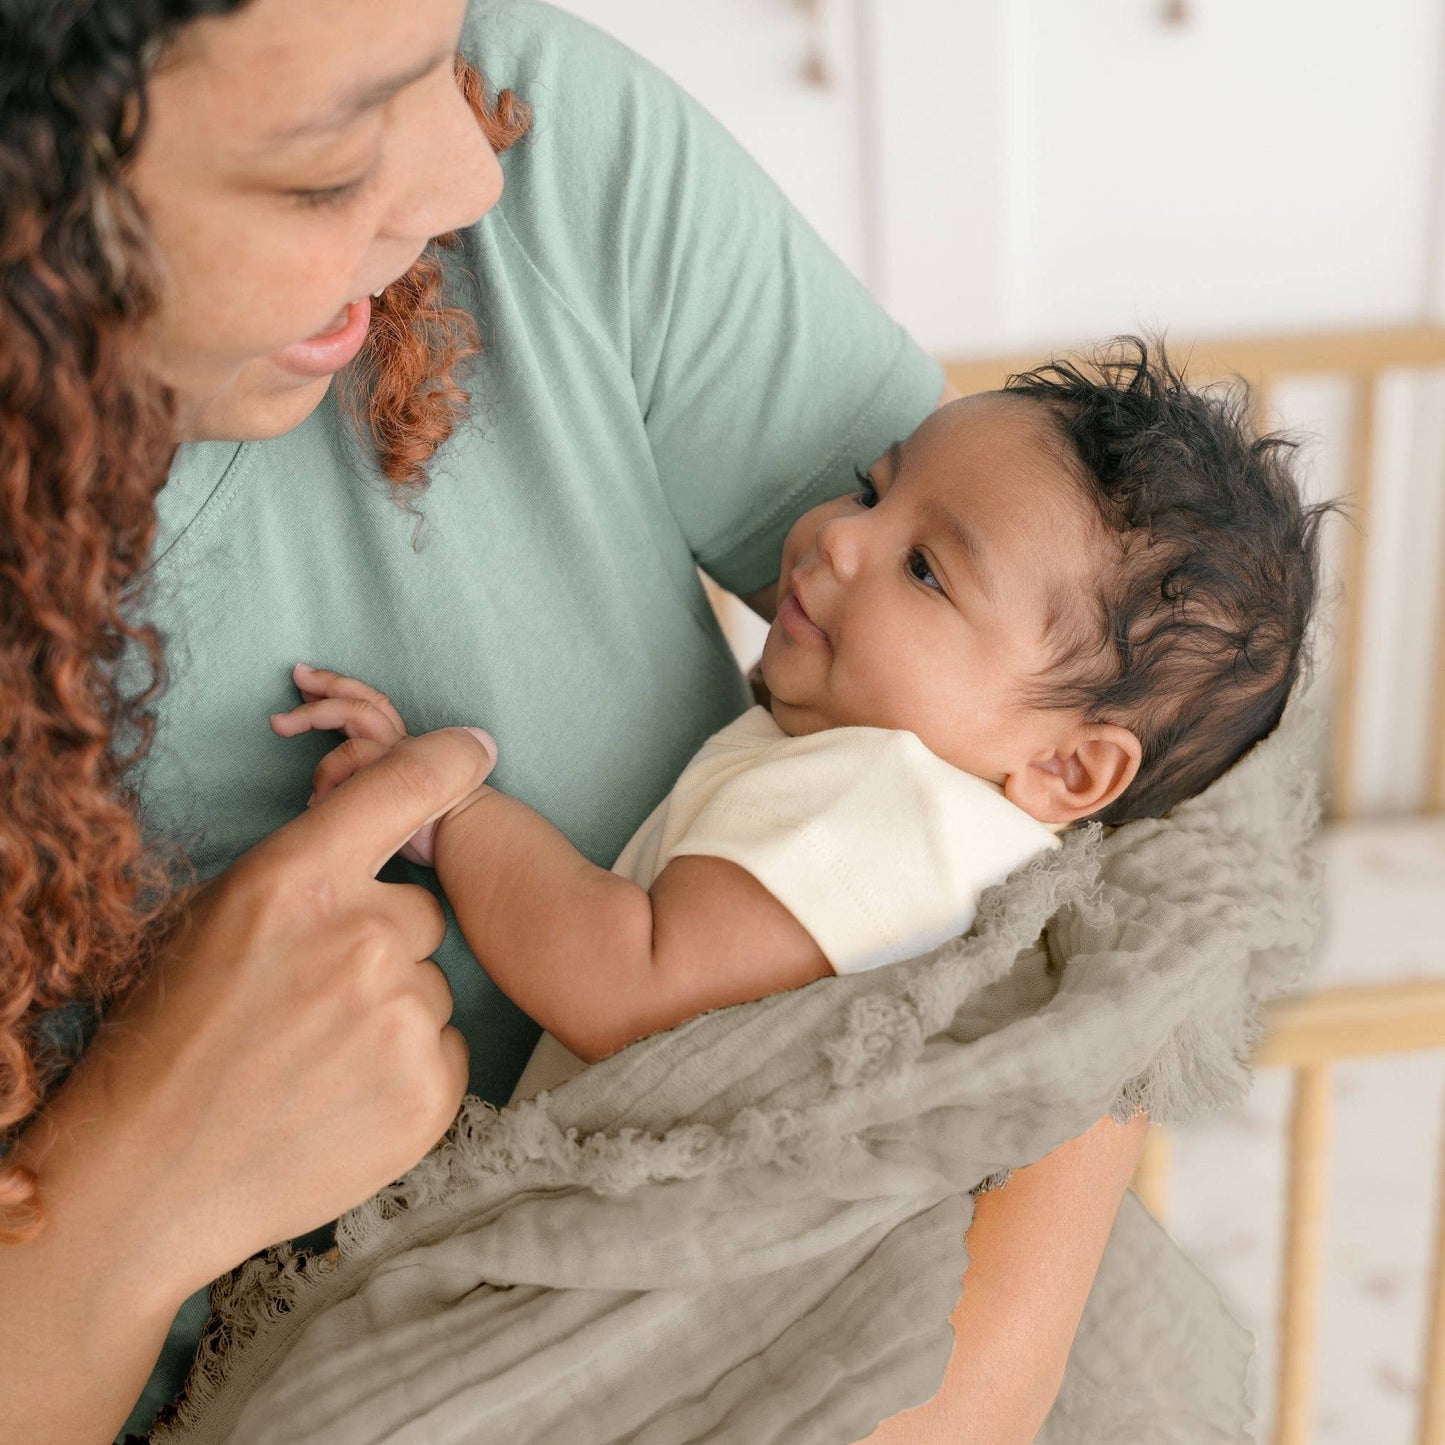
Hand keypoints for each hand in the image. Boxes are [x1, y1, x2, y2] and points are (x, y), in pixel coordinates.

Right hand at [71, 722, 498, 1301]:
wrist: (147, 1180)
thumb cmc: (170, 1040)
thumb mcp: (219, 917)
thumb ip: (310, 864)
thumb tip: (388, 816)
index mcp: (299, 879)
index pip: (407, 784)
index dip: (451, 758)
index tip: (475, 750)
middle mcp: (363, 937)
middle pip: (423, 913)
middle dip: (383, 946)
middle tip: (316, 1001)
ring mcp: (402, 1018)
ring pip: (432, 987)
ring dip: (393, 1013)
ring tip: (319, 1060)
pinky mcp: (431, 1092)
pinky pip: (447, 1050)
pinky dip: (409, 1070)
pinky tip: (346, 1098)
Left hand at [271, 664, 496, 865]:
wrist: (473, 841)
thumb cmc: (438, 835)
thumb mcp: (400, 807)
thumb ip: (370, 797)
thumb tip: (322, 806)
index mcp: (406, 749)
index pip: (373, 707)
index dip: (342, 689)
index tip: (311, 685)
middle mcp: (405, 744)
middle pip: (365, 700)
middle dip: (328, 683)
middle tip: (297, 674)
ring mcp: (403, 754)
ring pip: (355, 717)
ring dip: (314, 717)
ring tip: (280, 724)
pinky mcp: (402, 769)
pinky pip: (356, 758)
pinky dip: (329, 775)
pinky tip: (315, 800)